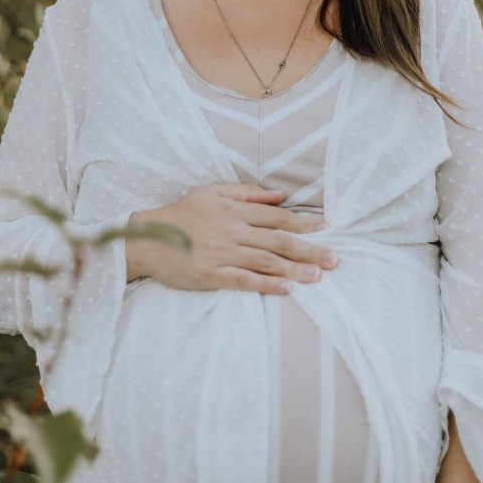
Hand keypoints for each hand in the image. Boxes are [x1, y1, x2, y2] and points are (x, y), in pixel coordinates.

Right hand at [125, 183, 336, 293]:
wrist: (147, 239)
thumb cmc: (182, 213)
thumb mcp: (212, 192)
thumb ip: (247, 193)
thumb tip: (281, 195)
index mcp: (233, 210)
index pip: (276, 217)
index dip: (303, 224)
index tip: (326, 229)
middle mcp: (231, 231)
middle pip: (277, 241)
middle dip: (308, 250)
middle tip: (334, 258)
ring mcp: (221, 254)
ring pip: (265, 262)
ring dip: (294, 270)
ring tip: (318, 277)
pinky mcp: (210, 275)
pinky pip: (243, 281)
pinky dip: (266, 285)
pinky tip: (285, 289)